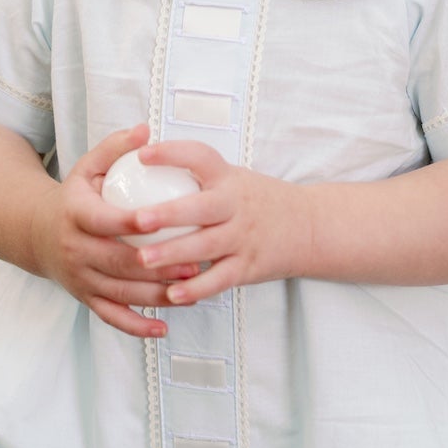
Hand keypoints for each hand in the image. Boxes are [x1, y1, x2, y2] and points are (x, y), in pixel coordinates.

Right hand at [31, 123, 203, 338]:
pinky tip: (164, 328)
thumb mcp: (87, 167)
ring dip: (156, 296)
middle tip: (194, 262)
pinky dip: (136, 327)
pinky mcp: (85, 298)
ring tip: (191, 290)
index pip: (104, 221)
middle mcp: (75, 250)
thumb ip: (115, 148)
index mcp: (76, 215)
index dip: (130, 223)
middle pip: (118, 263)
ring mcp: (79, 278)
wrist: (36, 233)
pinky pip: (111, 317)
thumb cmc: (74, 197)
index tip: (160, 221)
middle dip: (156, 267)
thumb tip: (146, 128)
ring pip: (120, 293)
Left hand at [129, 139, 307, 304]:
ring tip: (143, 259)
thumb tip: (138, 162)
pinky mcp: (248, 267)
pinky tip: (172, 294)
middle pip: (202, 208)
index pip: (200, 157)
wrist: (310, 227)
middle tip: (137, 220)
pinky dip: (196, 288)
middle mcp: (236, 206)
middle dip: (169, 214)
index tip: (142, 154)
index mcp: (228, 178)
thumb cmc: (257, 200)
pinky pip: (219, 279)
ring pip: (206, 246)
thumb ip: (195, 175)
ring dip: (173, 254)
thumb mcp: (232, 178)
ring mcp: (243, 237)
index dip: (171, 154)